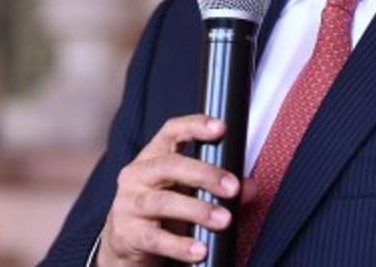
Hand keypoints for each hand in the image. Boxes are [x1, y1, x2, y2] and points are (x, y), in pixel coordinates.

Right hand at [97, 115, 240, 265]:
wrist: (125, 242)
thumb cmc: (161, 209)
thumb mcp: (187, 192)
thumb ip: (218, 186)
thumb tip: (250, 187)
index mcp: (153, 157)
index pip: (171, 132)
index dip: (195, 126)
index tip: (221, 128)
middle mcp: (137, 175)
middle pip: (170, 165)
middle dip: (204, 174)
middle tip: (232, 187)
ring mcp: (129, 203)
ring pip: (163, 202)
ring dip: (197, 210)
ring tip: (223, 220)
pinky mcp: (128, 233)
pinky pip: (156, 238)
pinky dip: (180, 245)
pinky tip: (200, 249)